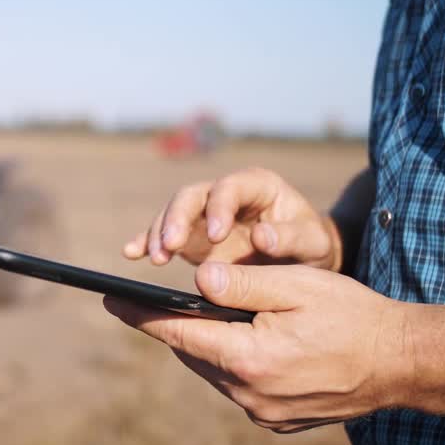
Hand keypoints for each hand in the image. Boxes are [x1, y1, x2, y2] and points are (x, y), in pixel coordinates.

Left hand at [103, 262, 413, 432]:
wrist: (402, 363)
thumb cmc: (352, 315)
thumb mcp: (296, 285)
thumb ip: (241, 281)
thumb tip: (195, 279)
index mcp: (248, 358)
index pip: (177, 331)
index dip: (140, 314)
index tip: (108, 299)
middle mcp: (248, 393)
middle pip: (193, 351)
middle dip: (174, 325)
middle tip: (149, 302)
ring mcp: (263, 412)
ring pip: (213, 370)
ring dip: (205, 343)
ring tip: (198, 316)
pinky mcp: (277, 420)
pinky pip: (237, 386)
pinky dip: (231, 362)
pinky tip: (241, 340)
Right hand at [123, 167, 341, 270]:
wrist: (302, 259)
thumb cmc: (311, 246)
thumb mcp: (313, 242)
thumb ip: (291, 237)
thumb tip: (262, 236)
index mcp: (256, 185)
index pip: (230, 188)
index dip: (219, 208)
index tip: (216, 235)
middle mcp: (225, 194)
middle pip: (192, 195)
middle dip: (178, 218)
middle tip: (171, 245)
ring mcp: (204, 214)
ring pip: (173, 213)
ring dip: (160, 232)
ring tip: (156, 258)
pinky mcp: (192, 236)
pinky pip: (165, 234)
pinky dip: (147, 241)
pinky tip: (131, 252)